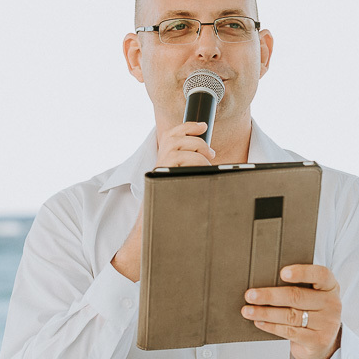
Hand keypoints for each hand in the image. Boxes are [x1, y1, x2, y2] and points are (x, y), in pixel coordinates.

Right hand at [111, 122, 215, 280]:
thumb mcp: (178, 189)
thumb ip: (188, 176)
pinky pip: (178, 162)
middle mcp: (158, 165)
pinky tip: (201, 171)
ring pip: (178, 148)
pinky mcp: (158, 179)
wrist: (149, 234)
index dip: (187, 126)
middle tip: (210, 152)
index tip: (203, 125)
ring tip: (207, 162)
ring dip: (197, 151)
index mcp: (163, 163)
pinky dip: (193, 163)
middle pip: (174, 138)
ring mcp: (157, 172)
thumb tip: (210, 166)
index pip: (172, 135)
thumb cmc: (166, 215)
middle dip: (195, 138)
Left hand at [242, 264, 341, 358]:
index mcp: (330, 286)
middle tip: (250, 295)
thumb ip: (298, 286)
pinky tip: (259, 322)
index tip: (282, 272)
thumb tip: (265, 280)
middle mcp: (332, 304)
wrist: (323, 342)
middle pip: (297, 297)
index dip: (301, 272)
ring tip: (248, 310)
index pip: (320, 274)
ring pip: (290, 315)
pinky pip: (289, 332)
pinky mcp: (318, 341)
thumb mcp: (312, 296)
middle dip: (270, 296)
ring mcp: (327, 324)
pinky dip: (271, 326)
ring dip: (265, 313)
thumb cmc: (312, 312)